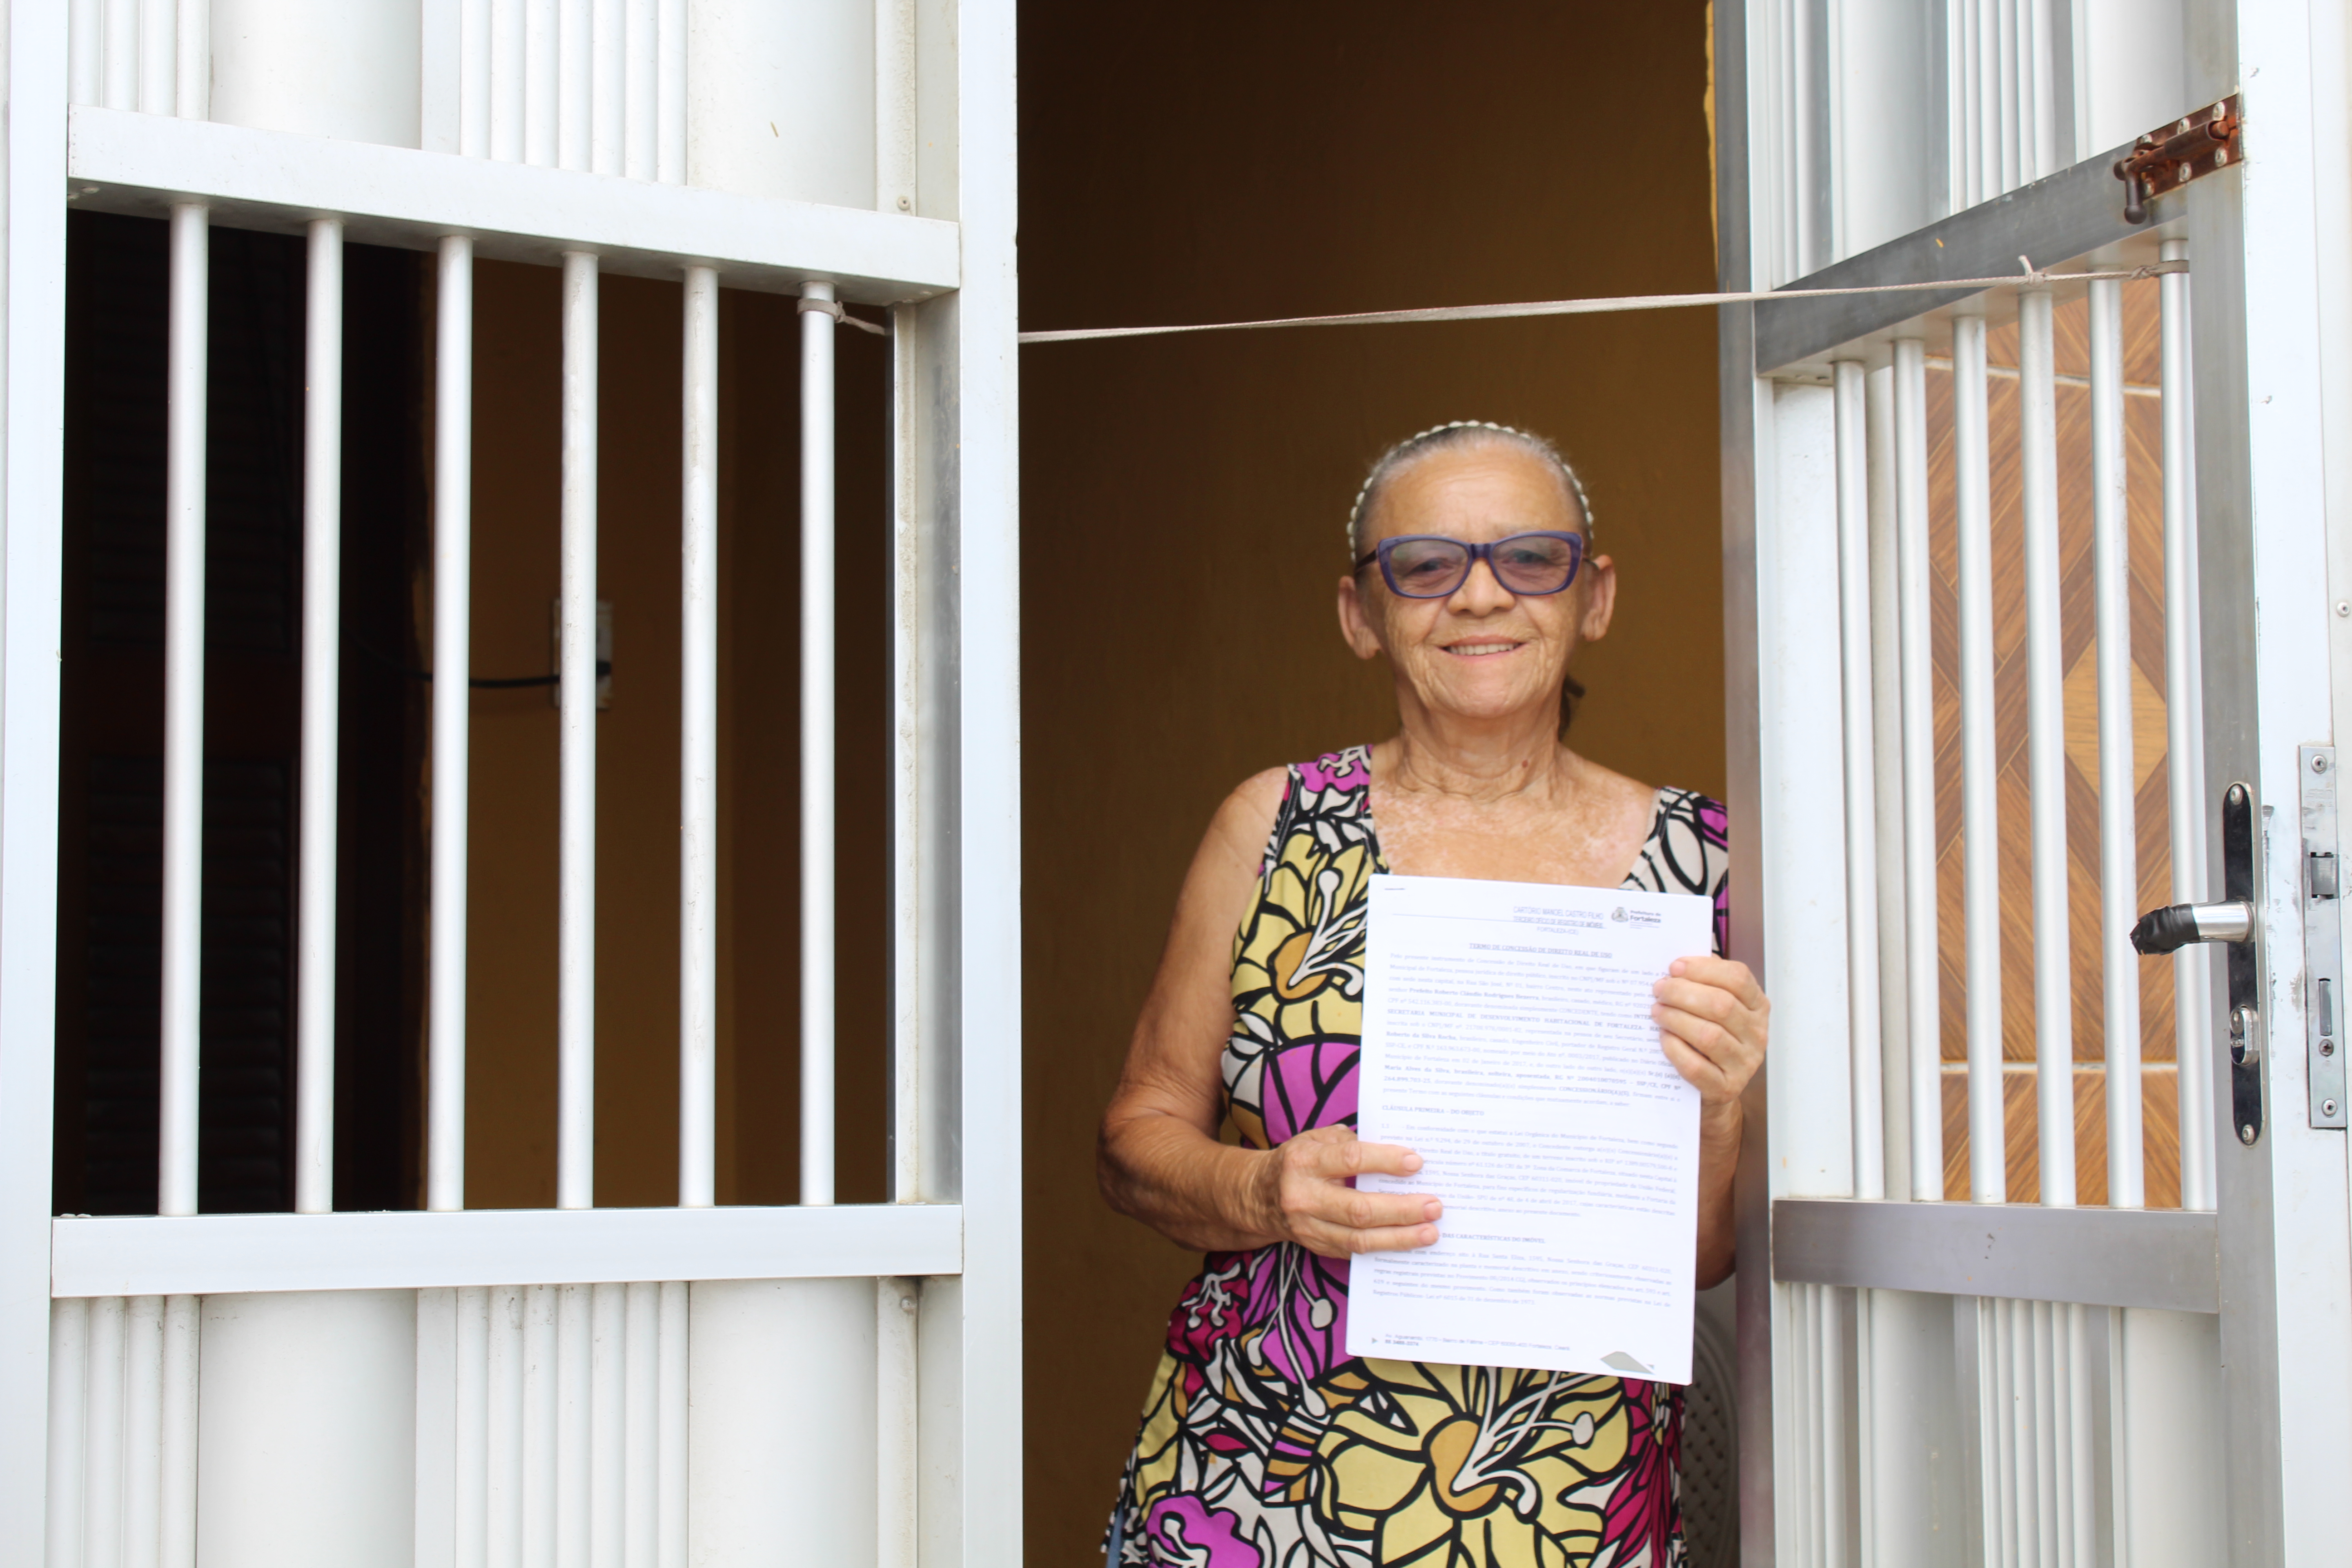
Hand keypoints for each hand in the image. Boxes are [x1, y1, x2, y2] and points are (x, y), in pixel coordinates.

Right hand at [1250, 1125, 1441, 1258]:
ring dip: (1399, 1237)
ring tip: (1430, 1232)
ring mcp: (1309, 1228)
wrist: (1257, 1197)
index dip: (1385, 1161)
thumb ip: (1348, 1143)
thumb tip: (1394, 1154)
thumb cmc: (1298, 1162)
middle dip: (1401, 1209)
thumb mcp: (1315, 1139)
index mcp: (1304, 1161)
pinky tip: (1408, 1243)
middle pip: (1359, 1209)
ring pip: (1359, 1238)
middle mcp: (1304, 1197)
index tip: (1416, 1162)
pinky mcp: (1317, 1247)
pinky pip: (1355, 1252)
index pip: (1349, 1161)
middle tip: (1433, 1206)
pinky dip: (1384, 1248)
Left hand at [1652, 954, 1768, 1117]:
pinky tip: (1664, 1038)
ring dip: (1676, 1019)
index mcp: (1757, 1006)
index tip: (1675, 967)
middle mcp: (1757, 1034)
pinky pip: (1697, 1066)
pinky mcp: (1725, 1088)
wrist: (1713, 1088)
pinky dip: (1676, 1049)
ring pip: (1710, 1035)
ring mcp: (1744, 1063)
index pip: (1738, 978)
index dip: (1704, 969)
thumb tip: (1678, 967)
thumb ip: (1704, 985)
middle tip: (1659, 990)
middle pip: (1721, 1005)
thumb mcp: (1715, 1008)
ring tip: (1657, 1012)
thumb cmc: (1709, 1040)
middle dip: (1683, 993)